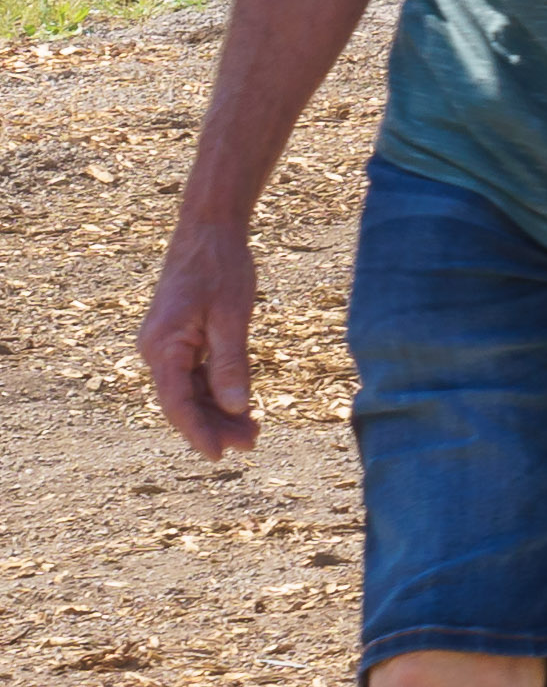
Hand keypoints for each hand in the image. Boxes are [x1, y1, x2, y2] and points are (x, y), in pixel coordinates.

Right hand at [139, 218, 262, 459]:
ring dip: (217, 412)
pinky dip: (215, 391)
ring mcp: (165, 345)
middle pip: (182, 401)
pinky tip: (240, 407)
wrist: (208, 231)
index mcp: (162, 346)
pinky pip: (194, 375)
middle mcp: (155, 350)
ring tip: (252, 434)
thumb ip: (231, 364)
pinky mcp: (178, 339)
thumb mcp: (232, 316)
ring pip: (189, 391)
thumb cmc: (221, 268)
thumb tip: (236, 408)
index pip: (176, 402)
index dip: (197, 431)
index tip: (218, 456)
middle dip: (215, 425)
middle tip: (251, 445)